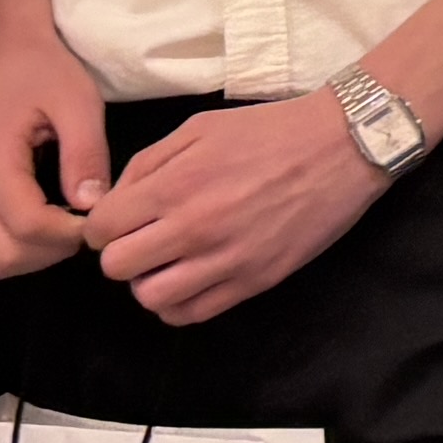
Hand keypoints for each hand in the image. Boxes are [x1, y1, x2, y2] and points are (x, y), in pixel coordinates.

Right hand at [0, 0, 112, 278]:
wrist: (4, 51)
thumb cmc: (43, 72)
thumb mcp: (78, 101)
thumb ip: (86, 152)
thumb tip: (92, 205)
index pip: (27, 227)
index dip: (69, 234)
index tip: (99, 214)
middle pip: (4, 257)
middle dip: (52, 251)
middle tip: (85, 223)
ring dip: (36, 254)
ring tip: (68, 221)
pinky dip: (20, 245)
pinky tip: (49, 217)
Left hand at [82, 93, 386, 327]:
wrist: (341, 146)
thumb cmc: (268, 131)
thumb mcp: (198, 128)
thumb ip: (147, 164)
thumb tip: (113, 203)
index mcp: (174, 185)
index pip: (100, 229)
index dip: (102, 224)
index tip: (119, 220)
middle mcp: (193, 228)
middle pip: (117, 268)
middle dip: (122, 252)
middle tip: (144, 239)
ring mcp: (225, 260)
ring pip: (150, 298)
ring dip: (150, 281)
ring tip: (168, 263)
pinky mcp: (254, 281)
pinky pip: (193, 314)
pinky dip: (180, 303)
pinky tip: (192, 279)